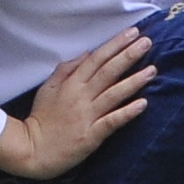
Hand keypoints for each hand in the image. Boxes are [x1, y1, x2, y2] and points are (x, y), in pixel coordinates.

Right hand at [0, 26, 157, 179]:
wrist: (31, 150)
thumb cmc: (40, 118)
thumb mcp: (48, 88)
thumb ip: (66, 69)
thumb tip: (87, 53)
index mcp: (71, 84)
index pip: (97, 59)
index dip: (115, 44)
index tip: (133, 33)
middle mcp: (81, 97)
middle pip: (108, 72)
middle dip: (128, 55)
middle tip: (147, 42)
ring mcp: (87, 116)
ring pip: (114, 94)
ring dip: (134, 81)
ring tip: (152, 70)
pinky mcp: (91, 135)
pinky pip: (112, 121)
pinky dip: (127, 112)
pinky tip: (143, 104)